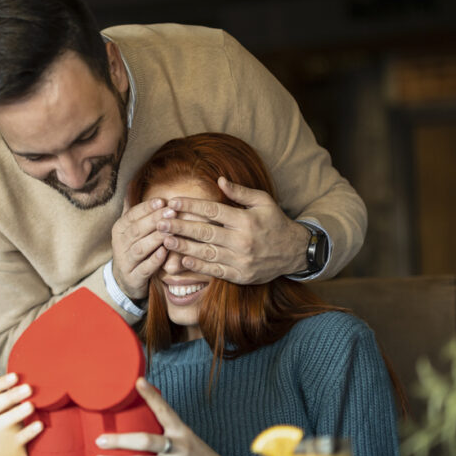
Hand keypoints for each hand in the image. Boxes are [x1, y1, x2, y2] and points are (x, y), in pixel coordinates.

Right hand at [0, 373, 42, 455]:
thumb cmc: (12, 426)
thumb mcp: (6, 410)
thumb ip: (10, 397)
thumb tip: (29, 373)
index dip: (0, 384)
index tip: (16, 376)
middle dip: (9, 396)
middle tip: (28, 389)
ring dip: (15, 414)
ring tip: (31, 405)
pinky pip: (14, 443)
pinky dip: (27, 433)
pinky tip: (40, 425)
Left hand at [92, 378, 249, 455]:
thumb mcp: (187, 439)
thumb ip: (167, 431)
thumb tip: (141, 417)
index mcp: (182, 431)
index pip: (165, 410)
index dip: (151, 396)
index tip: (137, 382)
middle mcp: (179, 447)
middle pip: (146, 441)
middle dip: (121, 440)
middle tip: (101, 439)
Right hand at [110, 198, 175, 300]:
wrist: (125, 280)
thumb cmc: (134, 248)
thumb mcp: (131, 229)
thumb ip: (134, 210)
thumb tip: (130, 185)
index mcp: (120, 229)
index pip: (132, 215)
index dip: (147, 208)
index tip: (163, 201)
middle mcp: (120, 244)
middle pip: (137, 230)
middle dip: (154, 220)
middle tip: (172, 212)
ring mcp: (125, 262)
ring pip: (140, 248)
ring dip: (156, 239)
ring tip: (171, 231)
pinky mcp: (133, 278)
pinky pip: (144, 268)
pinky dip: (154, 261)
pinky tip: (165, 252)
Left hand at [160, 177, 309, 283]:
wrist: (295, 252)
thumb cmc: (275, 222)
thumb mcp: (263, 202)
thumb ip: (240, 192)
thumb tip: (219, 180)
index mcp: (246, 220)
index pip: (213, 211)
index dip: (191, 206)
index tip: (173, 202)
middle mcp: (242, 241)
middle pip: (205, 233)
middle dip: (180, 227)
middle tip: (160, 222)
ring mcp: (241, 260)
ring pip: (206, 253)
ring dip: (183, 247)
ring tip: (165, 240)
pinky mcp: (240, 275)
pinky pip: (215, 271)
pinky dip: (198, 266)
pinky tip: (182, 260)